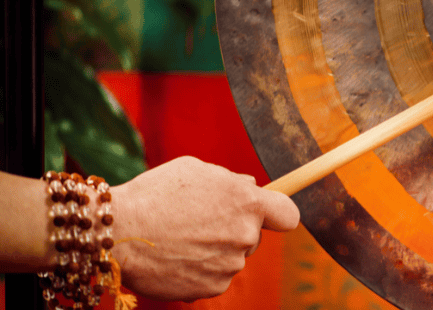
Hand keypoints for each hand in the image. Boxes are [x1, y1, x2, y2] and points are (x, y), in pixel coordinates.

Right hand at [109, 156, 299, 300]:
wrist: (118, 232)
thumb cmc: (155, 194)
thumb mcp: (196, 170)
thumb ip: (232, 180)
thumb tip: (251, 188)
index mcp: (248, 203)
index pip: (288, 214)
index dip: (279, 214)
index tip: (270, 216)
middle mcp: (245, 236)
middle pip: (254, 236)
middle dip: (234, 230)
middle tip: (200, 222)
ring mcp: (230, 265)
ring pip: (232, 257)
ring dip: (214, 251)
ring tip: (180, 239)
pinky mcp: (212, 288)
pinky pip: (214, 277)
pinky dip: (199, 270)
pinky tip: (175, 258)